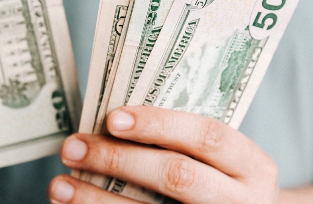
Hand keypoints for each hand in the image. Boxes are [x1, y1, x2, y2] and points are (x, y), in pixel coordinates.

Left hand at [49, 106, 278, 202]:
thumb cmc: (220, 182)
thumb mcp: (221, 162)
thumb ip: (183, 142)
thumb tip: (109, 121)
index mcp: (253, 166)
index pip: (207, 136)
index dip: (159, 124)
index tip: (112, 117)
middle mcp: (243, 201)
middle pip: (177, 177)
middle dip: (118, 160)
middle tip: (71, 147)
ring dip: (97, 200)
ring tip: (59, 186)